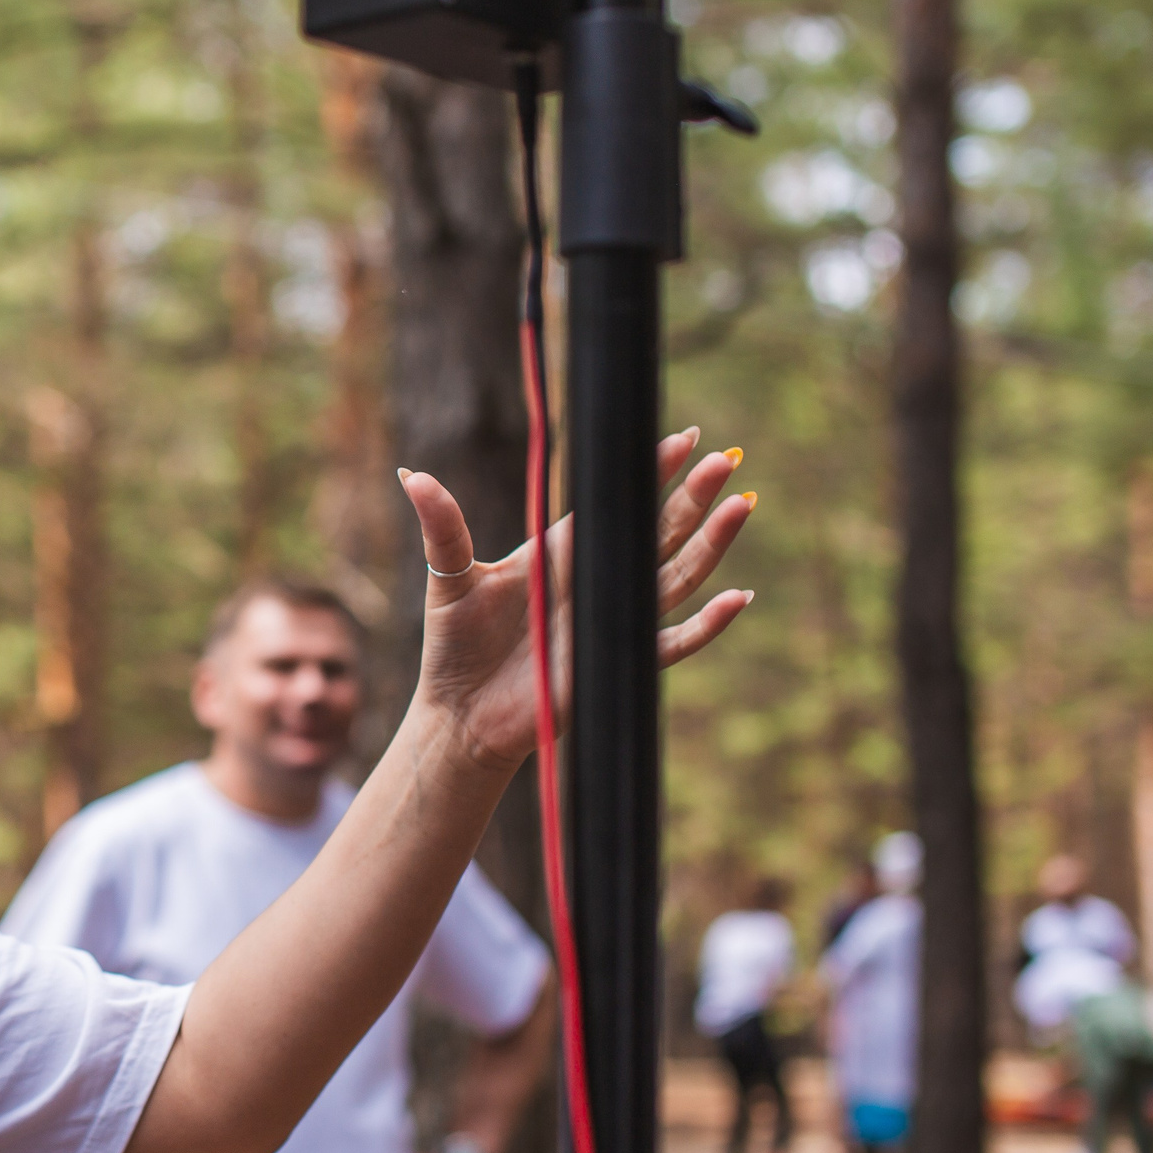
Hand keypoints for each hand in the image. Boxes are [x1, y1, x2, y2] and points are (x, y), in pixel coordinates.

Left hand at [400, 428, 752, 771]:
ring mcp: (607, 621)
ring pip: (674, 576)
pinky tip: (739, 598)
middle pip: (654, 532)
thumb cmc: (454, 647)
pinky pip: (670, 642)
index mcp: (558, 553)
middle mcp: (591, 583)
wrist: (460, 715)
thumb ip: (442, 527)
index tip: (683, 437)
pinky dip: (706, 625)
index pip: (611, 505)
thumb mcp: (449, 579)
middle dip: (691, 497)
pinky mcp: (613, 662)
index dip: (647, 473)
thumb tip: (409, 475)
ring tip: (743, 505)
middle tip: (727, 459)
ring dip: (710, 545)